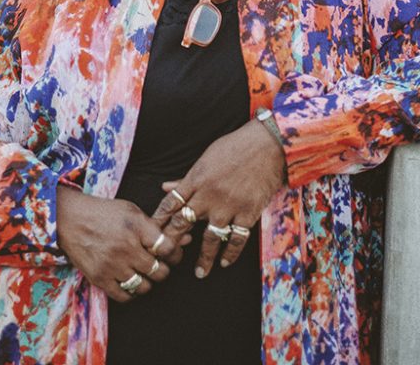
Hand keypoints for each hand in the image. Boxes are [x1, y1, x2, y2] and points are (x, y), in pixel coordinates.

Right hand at [56, 186, 178, 301]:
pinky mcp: (100, 278)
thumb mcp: (132, 211)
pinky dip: (131, 292)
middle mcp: (127, 247)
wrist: (70, 219)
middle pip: (159, 270)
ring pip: (144, 286)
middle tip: (158, 264)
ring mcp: (113, 265)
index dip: (175, 253)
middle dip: (163, 269)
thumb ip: (156, 226)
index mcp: (137, 226)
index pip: (168, 248)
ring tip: (143, 272)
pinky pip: (125, 296)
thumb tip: (185, 239)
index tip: (172, 253)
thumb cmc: (104, 213)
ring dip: (147, 282)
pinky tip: (129, 281)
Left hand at [151, 119, 285, 279]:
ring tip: (200, 273)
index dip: (160, 220)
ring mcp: (228, 205)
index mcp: (196, 179)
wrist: (266, 146)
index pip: (171, 203)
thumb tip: (165, 187)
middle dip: (174, 242)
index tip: (152, 234)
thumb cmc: (234, 147)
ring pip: (210, 238)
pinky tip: (225, 262)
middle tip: (167, 259)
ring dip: (204, 258)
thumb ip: (186, 178)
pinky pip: (236, 238)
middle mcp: (208, 195)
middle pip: (184, 223)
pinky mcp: (248, 212)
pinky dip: (231, 253)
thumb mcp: (205, 158)